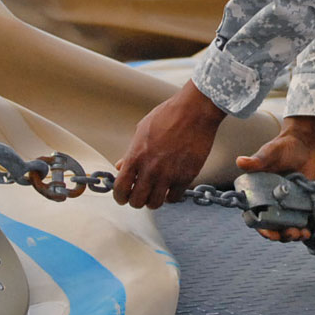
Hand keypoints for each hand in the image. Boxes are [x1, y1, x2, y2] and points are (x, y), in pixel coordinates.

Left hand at [113, 81, 225, 208]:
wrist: (194, 111)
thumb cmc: (168, 115)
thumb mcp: (142, 130)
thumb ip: (130, 152)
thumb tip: (120, 166)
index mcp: (135, 157)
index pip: (120, 189)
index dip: (120, 196)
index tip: (123, 197)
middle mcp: (150, 169)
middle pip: (137, 202)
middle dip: (136, 200)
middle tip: (140, 194)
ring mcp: (168, 175)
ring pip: (155, 203)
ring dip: (153, 199)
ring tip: (156, 191)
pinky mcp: (186, 177)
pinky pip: (174, 198)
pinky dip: (171, 195)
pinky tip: (171, 187)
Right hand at [237, 115, 314, 241]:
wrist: (304, 143)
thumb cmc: (283, 146)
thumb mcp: (270, 154)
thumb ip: (257, 161)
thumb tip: (240, 161)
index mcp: (259, 193)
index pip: (257, 216)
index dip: (262, 228)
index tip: (270, 234)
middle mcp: (272, 201)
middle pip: (273, 226)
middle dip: (280, 235)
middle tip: (290, 234)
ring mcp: (287, 203)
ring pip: (287, 226)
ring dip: (293, 235)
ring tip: (302, 234)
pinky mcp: (301, 203)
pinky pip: (301, 220)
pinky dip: (305, 228)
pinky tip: (310, 231)